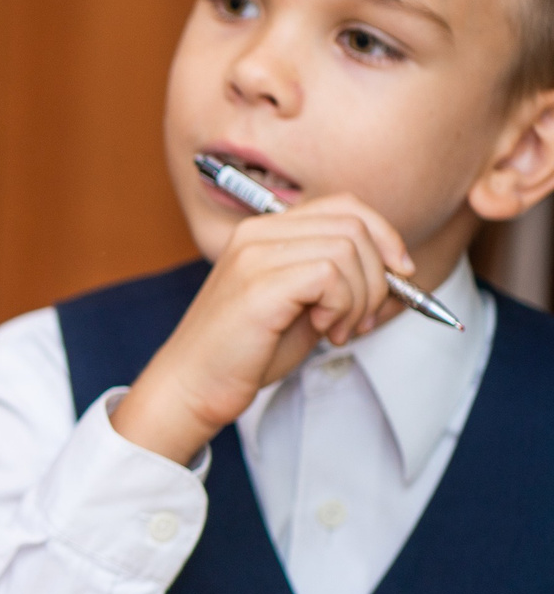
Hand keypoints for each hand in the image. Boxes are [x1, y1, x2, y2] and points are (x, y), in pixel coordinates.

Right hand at [111, 195, 411, 464]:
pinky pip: (331, 275)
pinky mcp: (259, 284)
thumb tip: (400, 274)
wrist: (192, 387)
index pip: (345, 206)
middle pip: (354, 224)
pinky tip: (325, 331)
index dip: (384, 237)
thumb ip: (340, 281)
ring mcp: (255, 255)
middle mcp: (257, 234)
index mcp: (264, 232)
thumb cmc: (244, 354)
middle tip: (359, 318)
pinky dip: (343, 306)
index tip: (398, 277)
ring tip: (338, 330)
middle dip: (377, 275)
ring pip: (348, 249)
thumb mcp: (303, 307)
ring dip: (361, 297)